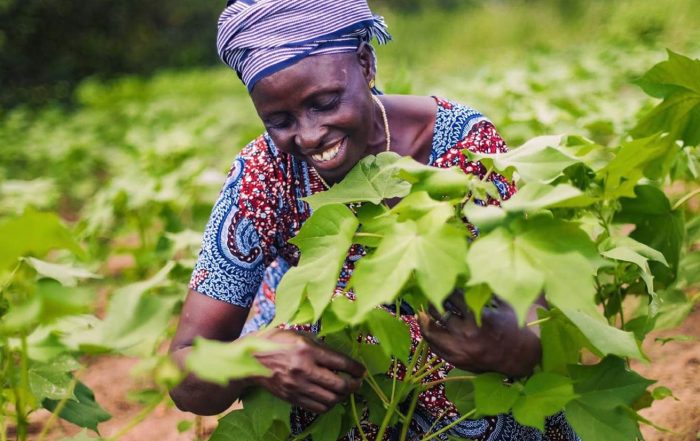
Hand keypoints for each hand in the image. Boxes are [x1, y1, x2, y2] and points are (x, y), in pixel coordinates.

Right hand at [252, 329, 364, 412]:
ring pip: (331, 399)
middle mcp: (304, 370)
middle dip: (353, 385)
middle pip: (339, 385)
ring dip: (343, 397)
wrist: (250, 360)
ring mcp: (297, 386)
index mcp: (307, 350)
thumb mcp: (298, 335)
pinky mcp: (292, 398)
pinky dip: (329, 404)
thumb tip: (339, 356)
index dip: (356, 368)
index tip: (361, 371)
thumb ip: (319, 345)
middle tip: (357, 382)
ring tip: (345, 390)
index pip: (340, 362)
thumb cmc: (275, 342)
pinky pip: (318, 407)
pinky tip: (331, 397)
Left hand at [417, 293, 540, 377]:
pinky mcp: (456, 360)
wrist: (519, 356)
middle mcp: (467, 333)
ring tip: (423, 310)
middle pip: (439, 311)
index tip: (443, 281)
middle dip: (434, 300)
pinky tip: (427, 326)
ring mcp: (460, 349)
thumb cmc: (512, 326)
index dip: (446, 287)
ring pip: (431, 331)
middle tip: (431, 293)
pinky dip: (428, 335)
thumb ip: (485, 290)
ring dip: (425, 319)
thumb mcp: (503, 303)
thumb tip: (467, 273)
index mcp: (479, 316)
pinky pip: (434, 346)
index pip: (452, 296)